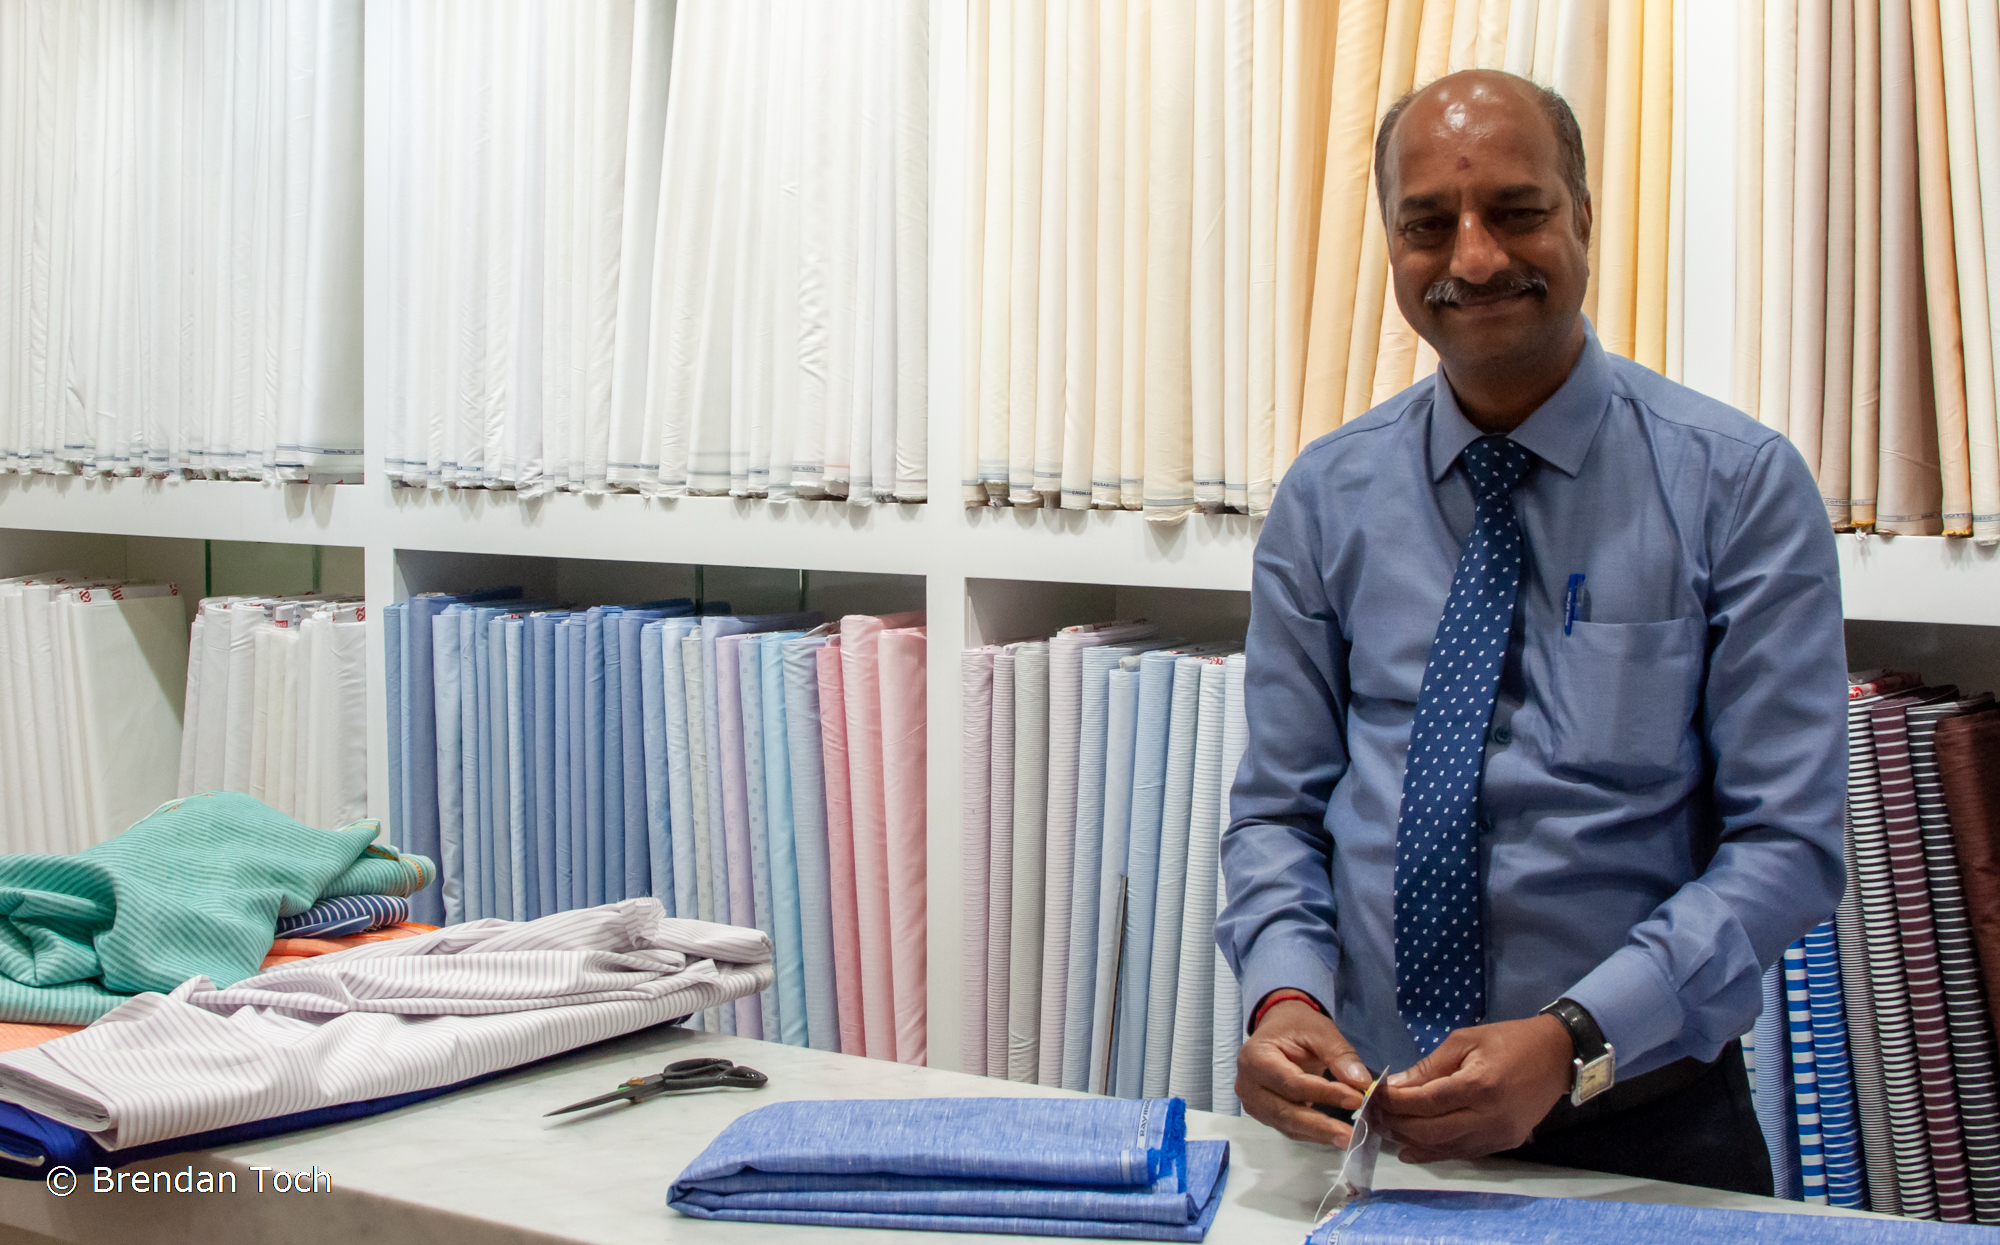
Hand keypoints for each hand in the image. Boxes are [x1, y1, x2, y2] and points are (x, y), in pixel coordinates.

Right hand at [1236, 1000, 1374, 1146]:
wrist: (1279, 1029)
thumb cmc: (1297, 1027)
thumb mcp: (1320, 1031)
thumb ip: (1340, 1055)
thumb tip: (1361, 1082)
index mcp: (1255, 1057)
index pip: (1291, 1083)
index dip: (1323, 1094)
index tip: (1355, 1099)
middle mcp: (1247, 1084)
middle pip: (1285, 1111)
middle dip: (1321, 1124)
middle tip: (1352, 1134)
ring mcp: (1253, 1103)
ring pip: (1287, 1125)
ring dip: (1319, 1133)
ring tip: (1349, 1139)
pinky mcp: (1264, 1114)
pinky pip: (1289, 1128)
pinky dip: (1313, 1133)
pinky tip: (1334, 1135)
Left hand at [1374, 1014, 1572, 1162]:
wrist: (1557, 1056)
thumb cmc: (1508, 1040)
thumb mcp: (1464, 1041)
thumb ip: (1429, 1067)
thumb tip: (1395, 1087)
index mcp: (1479, 1085)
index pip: (1425, 1102)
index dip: (1395, 1103)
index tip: (1373, 1096)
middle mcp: (1489, 1116)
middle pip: (1430, 1132)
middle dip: (1397, 1125)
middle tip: (1375, 1115)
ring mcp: (1499, 1135)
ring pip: (1445, 1148)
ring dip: (1411, 1142)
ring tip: (1387, 1130)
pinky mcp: (1506, 1144)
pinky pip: (1463, 1152)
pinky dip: (1435, 1151)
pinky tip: (1413, 1148)